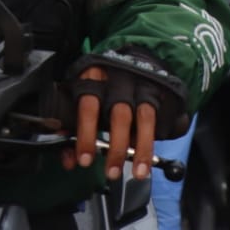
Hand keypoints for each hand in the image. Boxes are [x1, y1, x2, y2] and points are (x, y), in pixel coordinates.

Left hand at [59, 49, 187, 181]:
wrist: (133, 58)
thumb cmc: (102, 86)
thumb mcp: (82, 98)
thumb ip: (73, 127)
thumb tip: (69, 160)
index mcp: (93, 77)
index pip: (88, 107)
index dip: (86, 135)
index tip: (85, 160)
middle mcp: (120, 79)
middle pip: (119, 114)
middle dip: (116, 147)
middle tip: (112, 172)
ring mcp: (142, 84)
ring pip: (144, 117)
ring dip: (142, 148)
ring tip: (139, 172)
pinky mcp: (159, 91)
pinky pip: (160, 118)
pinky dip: (155, 139)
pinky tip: (150, 158)